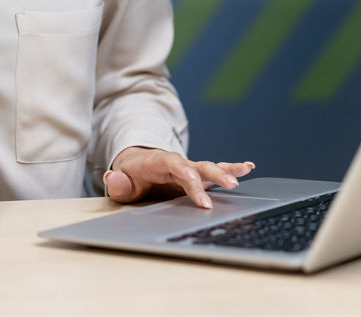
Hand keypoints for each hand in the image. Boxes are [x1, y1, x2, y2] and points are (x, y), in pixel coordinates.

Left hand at [103, 147, 255, 208]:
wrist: (136, 165)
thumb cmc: (130, 176)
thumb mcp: (120, 182)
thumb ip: (118, 183)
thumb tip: (112, 177)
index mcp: (158, 162)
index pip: (175, 166)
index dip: (189, 179)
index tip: (202, 198)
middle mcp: (177, 162)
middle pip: (197, 165)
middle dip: (214, 175)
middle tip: (230, 186)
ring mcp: (188, 168)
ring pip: (209, 166)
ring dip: (227, 169)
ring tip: (245, 171)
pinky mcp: (196, 175)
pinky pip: (214, 170)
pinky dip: (230, 167)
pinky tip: (248, 167)